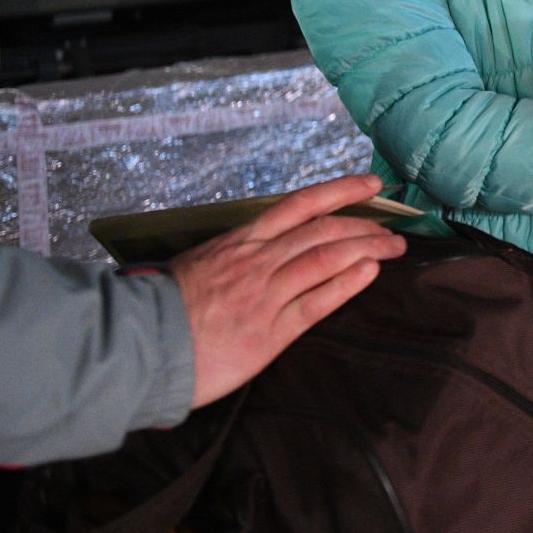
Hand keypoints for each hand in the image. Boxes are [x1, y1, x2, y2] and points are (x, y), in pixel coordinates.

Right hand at [170, 174, 406, 407]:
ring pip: (327, 257)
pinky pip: (318, 301)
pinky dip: (347, 283)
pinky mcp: (269, 332)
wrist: (137, 349)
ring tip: (394, 248)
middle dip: (366, 225)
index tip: (371, 184)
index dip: (341, 189)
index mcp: (240, 241)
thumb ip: (237, 255)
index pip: (300, 204)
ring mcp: (265, 294)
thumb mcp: (200, 265)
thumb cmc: (164, 310)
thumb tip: (268, 247)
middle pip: (324, 229)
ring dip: (368, 249)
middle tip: (394, 229)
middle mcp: (257, 260)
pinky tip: (370, 273)